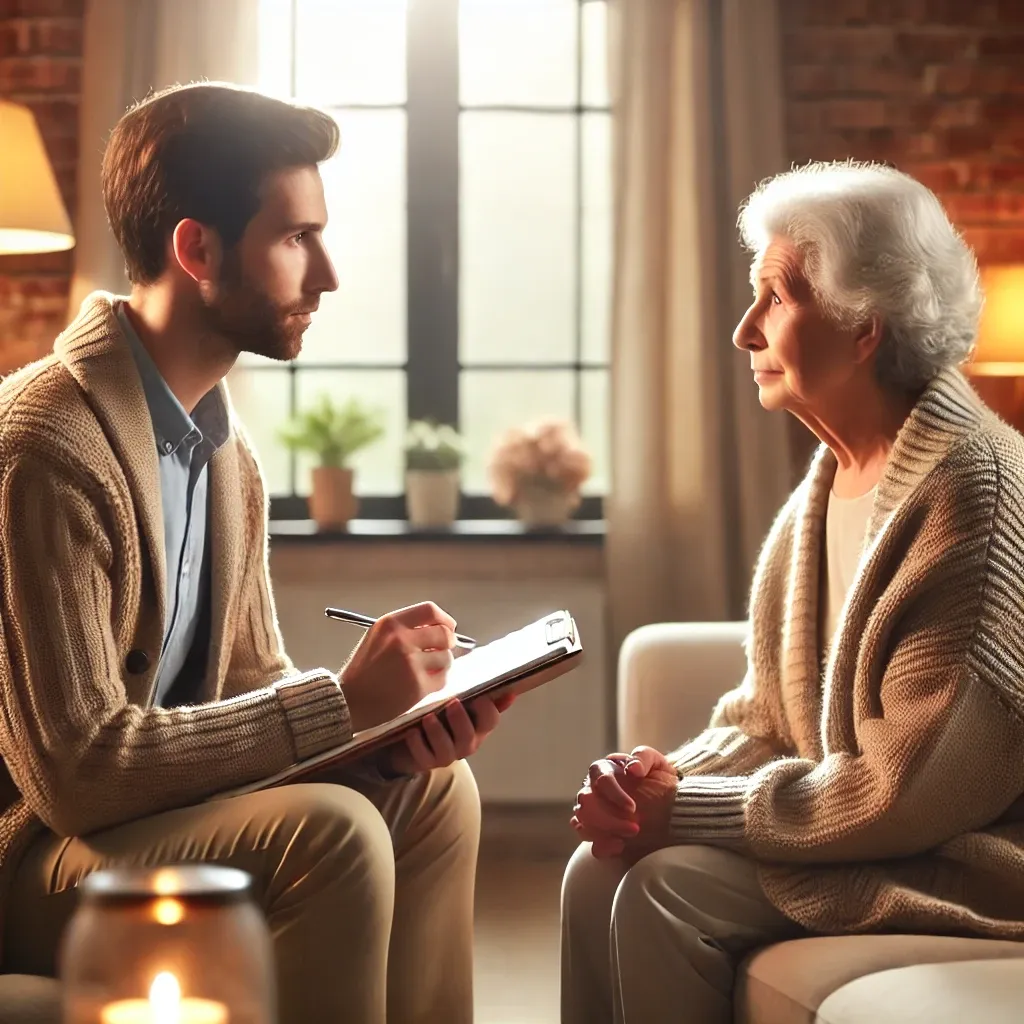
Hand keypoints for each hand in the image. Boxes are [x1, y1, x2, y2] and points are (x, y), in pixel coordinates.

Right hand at [340, 602, 457, 731]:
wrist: (350, 701)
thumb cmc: (364, 670)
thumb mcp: (378, 637)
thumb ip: (405, 629)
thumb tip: (441, 629)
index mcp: (391, 624)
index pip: (430, 610)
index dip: (445, 619)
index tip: (448, 628)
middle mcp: (401, 640)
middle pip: (444, 633)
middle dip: (448, 643)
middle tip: (441, 651)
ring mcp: (410, 663)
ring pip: (447, 657)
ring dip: (442, 665)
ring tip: (426, 670)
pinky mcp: (417, 686)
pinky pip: (443, 679)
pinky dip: (437, 682)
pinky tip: (423, 684)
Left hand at [389, 692, 515, 774]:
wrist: (417, 740)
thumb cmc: (445, 718)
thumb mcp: (464, 706)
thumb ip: (486, 699)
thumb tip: (511, 691)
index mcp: (478, 728)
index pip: (490, 721)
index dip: (487, 710)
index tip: (478, 697)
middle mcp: (466, 744)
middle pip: (468, 736)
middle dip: (461, 720)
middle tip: (452, 703)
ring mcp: (446, 756)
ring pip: (446, 749)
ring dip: (437, 732)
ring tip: (428, 717)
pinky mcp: (426, 763)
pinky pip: (423, 757)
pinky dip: (417, 744)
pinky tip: (412, 732)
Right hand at [571, 746, 677, 860]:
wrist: (669, 805)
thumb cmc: (658, 779)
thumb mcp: (656, 763)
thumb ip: (643, 758)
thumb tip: (632, 769)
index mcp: (603, 770)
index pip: (600, 780)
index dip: (614, 794)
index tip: (633, 808)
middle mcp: (592, 790)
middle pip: (586, 804)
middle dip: (608, 819)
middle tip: (635, 828)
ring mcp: (593, 813)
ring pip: (583, 824)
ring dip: (604, 833)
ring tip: (628, 838)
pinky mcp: (599, 833)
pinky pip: (590, 842)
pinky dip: (602, 846)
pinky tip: (620, 846)